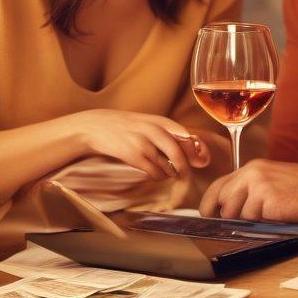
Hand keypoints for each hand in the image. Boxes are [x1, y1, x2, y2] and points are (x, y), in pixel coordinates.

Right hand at [75, 110, 209, 180]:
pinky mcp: (133, 156)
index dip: (196, 149)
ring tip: (168, 174)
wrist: (95, 127)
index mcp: (157, 120)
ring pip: (167, 164)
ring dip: (171, 173)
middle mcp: (152, 130)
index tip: (202, 160)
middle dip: (184, 166)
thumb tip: (190, 144)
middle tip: (183, 173)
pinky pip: (154, 172)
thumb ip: (165, 131)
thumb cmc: (123, 126)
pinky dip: (159, 177)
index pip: (184, 134)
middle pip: (178, 152)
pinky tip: (156, 175)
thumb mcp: (145, 121)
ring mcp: (143, 143)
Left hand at [198, 160, 297, 221]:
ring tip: (274, 213)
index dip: (208, 204)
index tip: (207, 216)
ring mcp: (257, 185)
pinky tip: (281, 214)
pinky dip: (265, 223)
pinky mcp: (266, 198)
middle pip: (222, 203)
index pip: (217, 186)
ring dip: (252, 220)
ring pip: (236, 214)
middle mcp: (251, 173)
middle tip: (255, 218)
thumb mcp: (273, 182)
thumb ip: (250, 190)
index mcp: (251, 168)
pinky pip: (253, 220)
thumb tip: (227, 211)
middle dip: (233, 217)